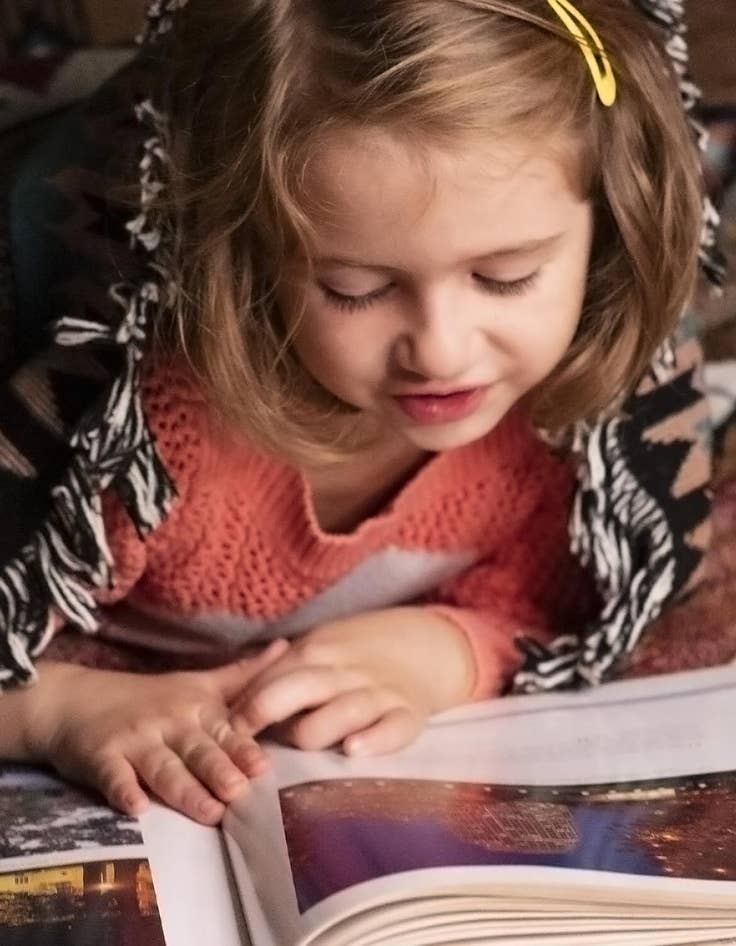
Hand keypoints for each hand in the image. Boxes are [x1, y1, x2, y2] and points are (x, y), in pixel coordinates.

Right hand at [26, 641, 287, 823]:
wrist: (76, 699)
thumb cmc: (148, 697)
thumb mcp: (198, 683)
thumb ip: (243, 675)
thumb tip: (287, 647)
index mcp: (196, 708)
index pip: (225, 732)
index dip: (243, 749)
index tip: (264, 767)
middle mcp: (169, 722)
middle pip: (198, 751)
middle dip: (219, 770)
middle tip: (239, 791)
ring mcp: (134, 740)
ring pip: (163, 768)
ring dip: (184, 790)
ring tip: (208, 811)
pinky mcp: (101, 757)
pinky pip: (114, 777)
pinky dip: (124, 791)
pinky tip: (136, 807)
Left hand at [230, 608, 475, 757]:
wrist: (422, 647)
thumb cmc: (350, 661)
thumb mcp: (315, 653)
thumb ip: (276, 676)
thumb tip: (226, 708)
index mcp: (318, 654)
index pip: (274, 677)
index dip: (245, 705)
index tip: (223, 730)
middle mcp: (346, 672)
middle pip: (302, 687)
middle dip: (267, 710)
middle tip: (244, 740)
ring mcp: (379, 693)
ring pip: (344, 710)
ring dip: (316, 728)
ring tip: (301, 742)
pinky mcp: (409, 715)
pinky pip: (394, 729)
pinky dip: (374, 740)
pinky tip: (353, 750)